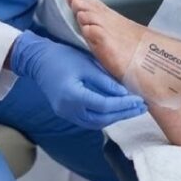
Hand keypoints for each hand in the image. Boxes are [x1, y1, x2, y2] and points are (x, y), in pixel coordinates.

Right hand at [8, 31, 145, 128]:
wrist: (39, 61)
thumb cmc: (62, 57)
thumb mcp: (86, 65)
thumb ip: (105, 80)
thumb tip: (124, 93)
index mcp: (72, 96)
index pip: (103, 105)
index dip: (123, 104)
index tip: (139, 100)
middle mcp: (69, 110)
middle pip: (102, 118)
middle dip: (123, 113)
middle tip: (141, 107)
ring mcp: (67, 114)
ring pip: (96, 122)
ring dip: (115, 117)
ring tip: (132, 109)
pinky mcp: (67, 114)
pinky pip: (89, 120)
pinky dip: (104, 116)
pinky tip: (117, 109)